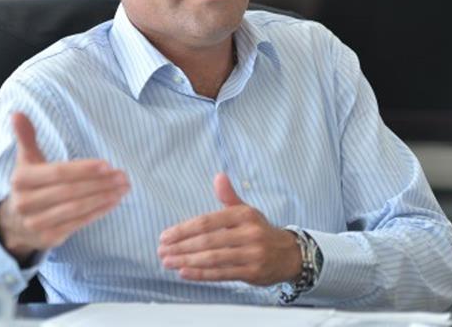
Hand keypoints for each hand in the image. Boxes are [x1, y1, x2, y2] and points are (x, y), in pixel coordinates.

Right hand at [0, 112, 129, 261]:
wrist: (14, 223)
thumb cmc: (29, 186)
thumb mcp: (26, 161)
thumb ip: (26, 137)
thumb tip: (17, 113)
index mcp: (21, 179)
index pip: (58, 173)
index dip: (83, 169)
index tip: (107, 164)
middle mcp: (26, 202)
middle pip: (70, 191)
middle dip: (100, 183)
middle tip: (123, 176)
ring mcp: (36, 222)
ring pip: (76, 208)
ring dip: (103, 197)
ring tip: (124, 188)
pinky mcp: (48, 238)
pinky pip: (78, 223)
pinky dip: (98, 212)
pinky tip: (113, 202)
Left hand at [157, 172, 301, 285]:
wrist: (290, 254)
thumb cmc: (260, 230)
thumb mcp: (247, 211)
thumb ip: (229, 196)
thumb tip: (218, 176)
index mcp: (244, 215)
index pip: (207, 222)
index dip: (184, 229)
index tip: (165, 236)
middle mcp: (249, 233)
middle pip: (208, 241)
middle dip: (181, 247)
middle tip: (161, 251)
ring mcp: (252, 254)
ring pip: (213, 259)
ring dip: (187, 261)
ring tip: (168, 262)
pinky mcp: (253, 273)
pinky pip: (222, 274)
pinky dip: (201, 274)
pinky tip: (184, 272)